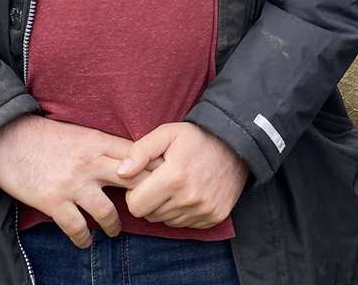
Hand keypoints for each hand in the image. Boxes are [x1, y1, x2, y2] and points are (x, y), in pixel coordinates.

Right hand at [0, 114, 150, 247]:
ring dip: (114, 225)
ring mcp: (73, 184)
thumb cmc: (43, 134)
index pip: (137, 155)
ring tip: (115, 230)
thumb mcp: (79, 132)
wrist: (7, 136)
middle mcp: (91, 163)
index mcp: (98, 142)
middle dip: (146, 197)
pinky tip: (86, 241)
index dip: (154, 168)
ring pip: (107, 212)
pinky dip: (83, 238)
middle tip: (152, 209)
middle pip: (132, 181)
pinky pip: (76, 227)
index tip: (166, 179)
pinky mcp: (53, 201)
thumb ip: (101, 145)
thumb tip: (125, 158)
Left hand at [118, 122, 248, 228]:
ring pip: (167, 221)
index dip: (135, 194)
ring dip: (166, 207)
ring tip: (177, 185)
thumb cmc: (197, 138)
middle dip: (149, 200)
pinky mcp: (214, 217)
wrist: (237, 144)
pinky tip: (190, 193)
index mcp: (174, 177)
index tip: (144, 180)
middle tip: (161, 181)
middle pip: (150, 216)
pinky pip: (186, 224)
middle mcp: (189, 198)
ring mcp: (204, 210)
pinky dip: (183, 212)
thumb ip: (140, 151)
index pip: (136, 206)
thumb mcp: (167, 133)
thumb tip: (121, 173)